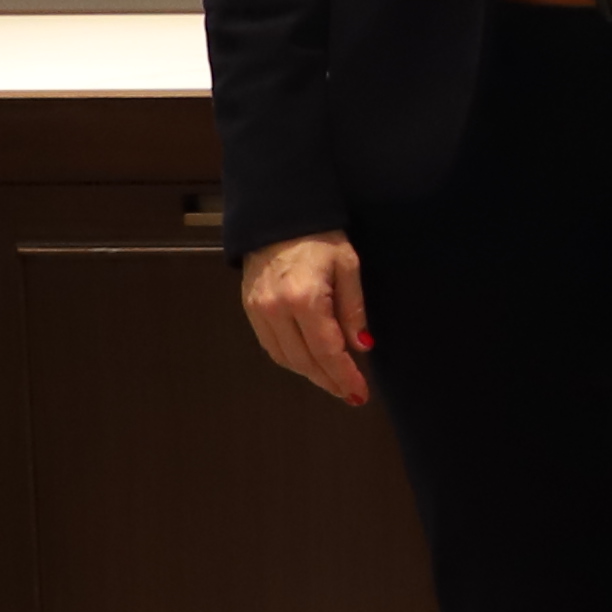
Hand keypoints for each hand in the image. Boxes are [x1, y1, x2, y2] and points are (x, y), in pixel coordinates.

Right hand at [239, 232, 372, 407]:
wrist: (278, 217)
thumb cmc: (320, 237)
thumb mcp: (348, 266)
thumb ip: (354, 309)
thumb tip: (362, 346)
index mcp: (304, 298)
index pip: (326, 350)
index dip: (343, 375)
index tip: (359, 392)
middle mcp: (275, 310)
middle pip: (304, 360)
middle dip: (329, 380)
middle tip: (350, 393)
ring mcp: (258, 311)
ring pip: (284, 358)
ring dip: (310, 374)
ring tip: (334, 382)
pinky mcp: (249, 309)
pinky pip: (270, 345)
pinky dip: (292, 359)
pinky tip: (310, 363)